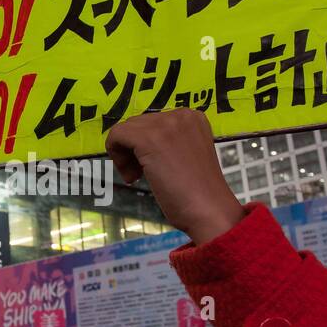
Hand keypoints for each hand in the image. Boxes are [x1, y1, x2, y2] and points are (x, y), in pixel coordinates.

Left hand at [106, 109, 242, 246]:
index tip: (151, 166)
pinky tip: (131, 176)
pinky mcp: (149, 139)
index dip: (145, 145)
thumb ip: (169, 143)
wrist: (210, 211)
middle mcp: (181, 115)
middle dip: (134, 150)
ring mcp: (166, 125)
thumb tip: (138, 142)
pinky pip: (116, 135)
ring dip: (125, 155)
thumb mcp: (187, 155)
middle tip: (141, 175)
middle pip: (138, 124)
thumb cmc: (198, 193)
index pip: (153, 122)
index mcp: (193, 117)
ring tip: (137, 177)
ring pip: (126, 129)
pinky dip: (116, 155)